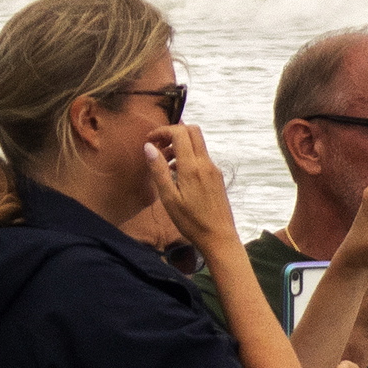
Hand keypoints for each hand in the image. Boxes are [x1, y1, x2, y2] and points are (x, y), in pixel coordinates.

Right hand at [139, 122, 240, 255]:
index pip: (180, 132)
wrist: (218, 236)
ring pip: (197, 143)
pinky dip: (187, 156)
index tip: (149, 140)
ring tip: (164, 164)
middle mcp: (206, 163)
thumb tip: (149, 147)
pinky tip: (177, 174)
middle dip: (173, 132)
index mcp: (192, 167)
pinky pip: (201, 156)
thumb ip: (158, 170)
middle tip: (158, 146)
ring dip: (179, 145)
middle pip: (192, 131)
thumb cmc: (191, 221)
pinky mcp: (216, 176)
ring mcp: (213, 169)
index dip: (163, 130)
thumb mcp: (168, 198)